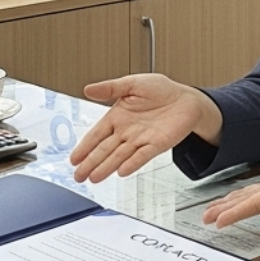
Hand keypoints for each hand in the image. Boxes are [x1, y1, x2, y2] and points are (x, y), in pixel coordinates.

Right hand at [70, 74, 222, 183]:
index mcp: (118, 116)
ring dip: (106, 167)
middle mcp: (127, 131)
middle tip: (78, 176)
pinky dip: (132, 163)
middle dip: (90, 163)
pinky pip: (142, 156)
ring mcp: (140, 140)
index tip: (74, 158)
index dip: (85, 146)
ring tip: (94, 177)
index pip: (96, 134)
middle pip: (104, 149)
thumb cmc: (161, 90)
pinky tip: (121, 171)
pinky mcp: (156, 145)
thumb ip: (111, 88)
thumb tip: (88, 89)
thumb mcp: (133, 83)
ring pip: (119, 156)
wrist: (186, 99)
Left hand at [201, 149, 259, 229]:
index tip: (218, 221)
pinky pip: (257, 196)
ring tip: (214, 213)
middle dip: (226, 213)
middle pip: (247, 207)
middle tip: (206, 219)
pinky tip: (237, 199)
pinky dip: (243, 199)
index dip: (235, 213)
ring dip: (231, 208)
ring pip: (250, 202)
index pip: (254, 205)